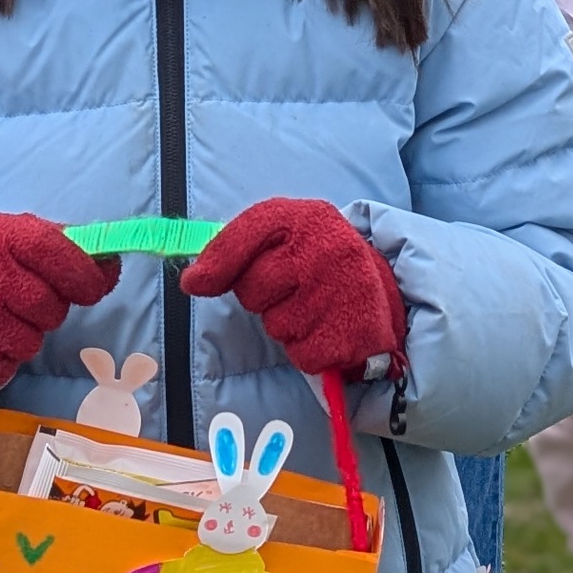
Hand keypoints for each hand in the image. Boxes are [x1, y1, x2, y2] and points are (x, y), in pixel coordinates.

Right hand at [0, 213, 121, 391]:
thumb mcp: (25, 243)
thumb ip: (69, 251)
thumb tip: (111, 267)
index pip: (50, 249)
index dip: (81, 273)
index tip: (94, 289)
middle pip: (44, 305)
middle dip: (51, 313)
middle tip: (36, 308)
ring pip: (26, 343)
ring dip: (27, 339)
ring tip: (9, 323)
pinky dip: (4, 364)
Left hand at [181, 197, 405, 379]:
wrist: (381, 287)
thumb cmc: (317, 258)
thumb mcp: (282, 235)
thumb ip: (233, 247)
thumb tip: (191, 282)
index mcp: (308, 218)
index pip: (245, 235)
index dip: (216, 262)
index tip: (194, 283)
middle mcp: (328, 250)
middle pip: (253, 290)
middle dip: (261, 297)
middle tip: (289, 288)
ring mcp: (343, 292)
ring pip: (276, 326)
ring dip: (286, 325)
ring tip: (314, 306)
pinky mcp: (353, 332)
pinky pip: (301, 354)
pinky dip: (307, 349)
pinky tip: (326, 329)